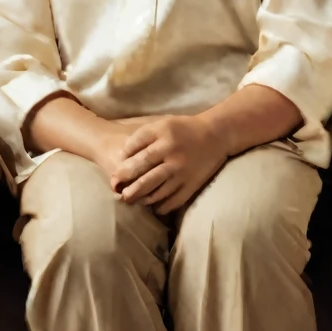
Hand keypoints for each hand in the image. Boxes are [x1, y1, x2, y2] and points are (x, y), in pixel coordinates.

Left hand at [113, 113, 227, 213]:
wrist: (215, 135)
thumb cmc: (183, 129)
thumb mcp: (163, 124)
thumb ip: (143, 137)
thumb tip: (123, 156)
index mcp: (163, 135)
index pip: (136, 150)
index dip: (124, 162)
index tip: (116, 171)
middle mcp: (172, 154)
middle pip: (144, 173)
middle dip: (128, 184)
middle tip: (117, 191)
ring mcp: (182, 172)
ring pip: (156, 190)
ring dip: (141, 197)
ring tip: (131, 199)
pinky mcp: (191, 185)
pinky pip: (172, 200)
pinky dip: (160, 206)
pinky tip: (153, 206)